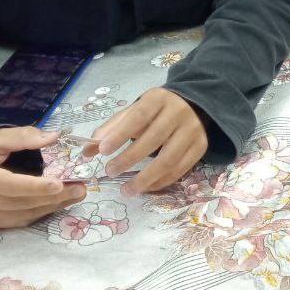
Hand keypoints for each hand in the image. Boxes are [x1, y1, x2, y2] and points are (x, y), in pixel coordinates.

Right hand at [0, 127, 85, 229]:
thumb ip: (23, 137)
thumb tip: (53, 137)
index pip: (7, 184)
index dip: (34, 186)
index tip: (59, 184)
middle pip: (18, 202)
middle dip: (52, 197)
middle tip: (80, 188)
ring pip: (21, 215)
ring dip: (51, 206)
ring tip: (75, 195)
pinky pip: (18, 221)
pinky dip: (40, 213)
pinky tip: (58, 203)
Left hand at [82, 88, 207, 196]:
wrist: (194, 104)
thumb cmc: (157, 110)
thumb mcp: (135, 111)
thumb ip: (112, 128)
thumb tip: (88, 151)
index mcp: (158, 99)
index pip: (139, 116)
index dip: (121, 134)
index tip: (103, 151)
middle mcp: (178, 113)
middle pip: (154, 138)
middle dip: (130, 158)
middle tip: (110, 171)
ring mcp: (192, 131)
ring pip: (169, 159)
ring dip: (145, 178)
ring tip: (126, 190)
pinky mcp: (201, 147)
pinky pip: (180, 169)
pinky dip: (161, 182)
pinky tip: (145, 188)